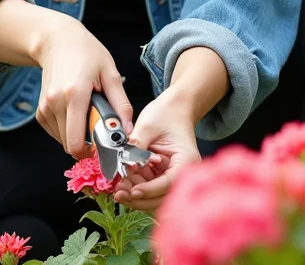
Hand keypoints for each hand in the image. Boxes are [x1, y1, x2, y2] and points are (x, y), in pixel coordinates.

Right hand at [33, 14, 132, 159]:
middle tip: (100, 127)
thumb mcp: (110, 72)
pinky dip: (66, 129)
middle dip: (87, 143)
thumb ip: (121, 103)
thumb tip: (128, 130)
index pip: (76, 142)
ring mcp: (45, 107)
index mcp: (75, 94)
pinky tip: (76, 113)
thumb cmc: (87, 52)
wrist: (57, 40)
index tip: (105, 145)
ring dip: (77, 135)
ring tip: (88, 113)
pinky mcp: (40, 110)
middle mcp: (55, 103)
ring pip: (62, 139)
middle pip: (70, 144)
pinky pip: (54, 132)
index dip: (92, 151)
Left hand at [113, 90, 200, 211]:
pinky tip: (125, 181)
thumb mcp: (148, 126)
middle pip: (162, 196)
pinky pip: (150, 185)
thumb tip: (124, 164)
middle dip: (140, 198)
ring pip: (154, 194)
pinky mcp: (163, 173)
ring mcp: (172, 174)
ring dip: (136, 193)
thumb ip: (136, 145)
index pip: (167, 183)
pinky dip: (138, 184)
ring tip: (119, 188)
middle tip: (120, 193)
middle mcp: (182, 172)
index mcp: (186, 160)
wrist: (174, 106)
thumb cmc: (166, 113)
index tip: (132, 191)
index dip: (149, 190)